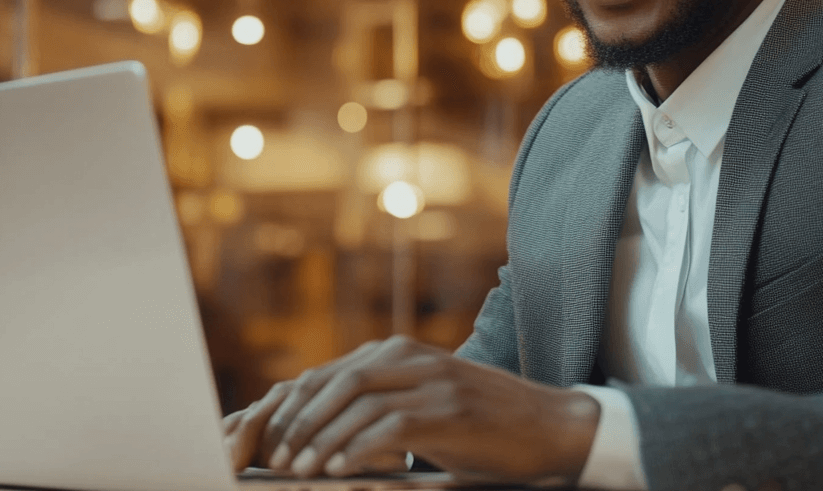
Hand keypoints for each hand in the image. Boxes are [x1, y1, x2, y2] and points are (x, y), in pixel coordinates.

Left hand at [221, 335, 599, 483]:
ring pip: (357, 400)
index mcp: (401, 352)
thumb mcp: (428, 402)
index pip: (330, 372)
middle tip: (274, 457)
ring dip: (320, 439)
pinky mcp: (450, 410)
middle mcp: (412, 358)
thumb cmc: (485, 424)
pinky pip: (391, 425)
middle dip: (298, 421)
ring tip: (295, 471)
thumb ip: (384, 402)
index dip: (295, 405)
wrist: (552, 427)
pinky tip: (337, 470)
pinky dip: (358, 448)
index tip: (270, 439)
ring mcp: (433, 380)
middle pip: (336, 380)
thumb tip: (326, 429)